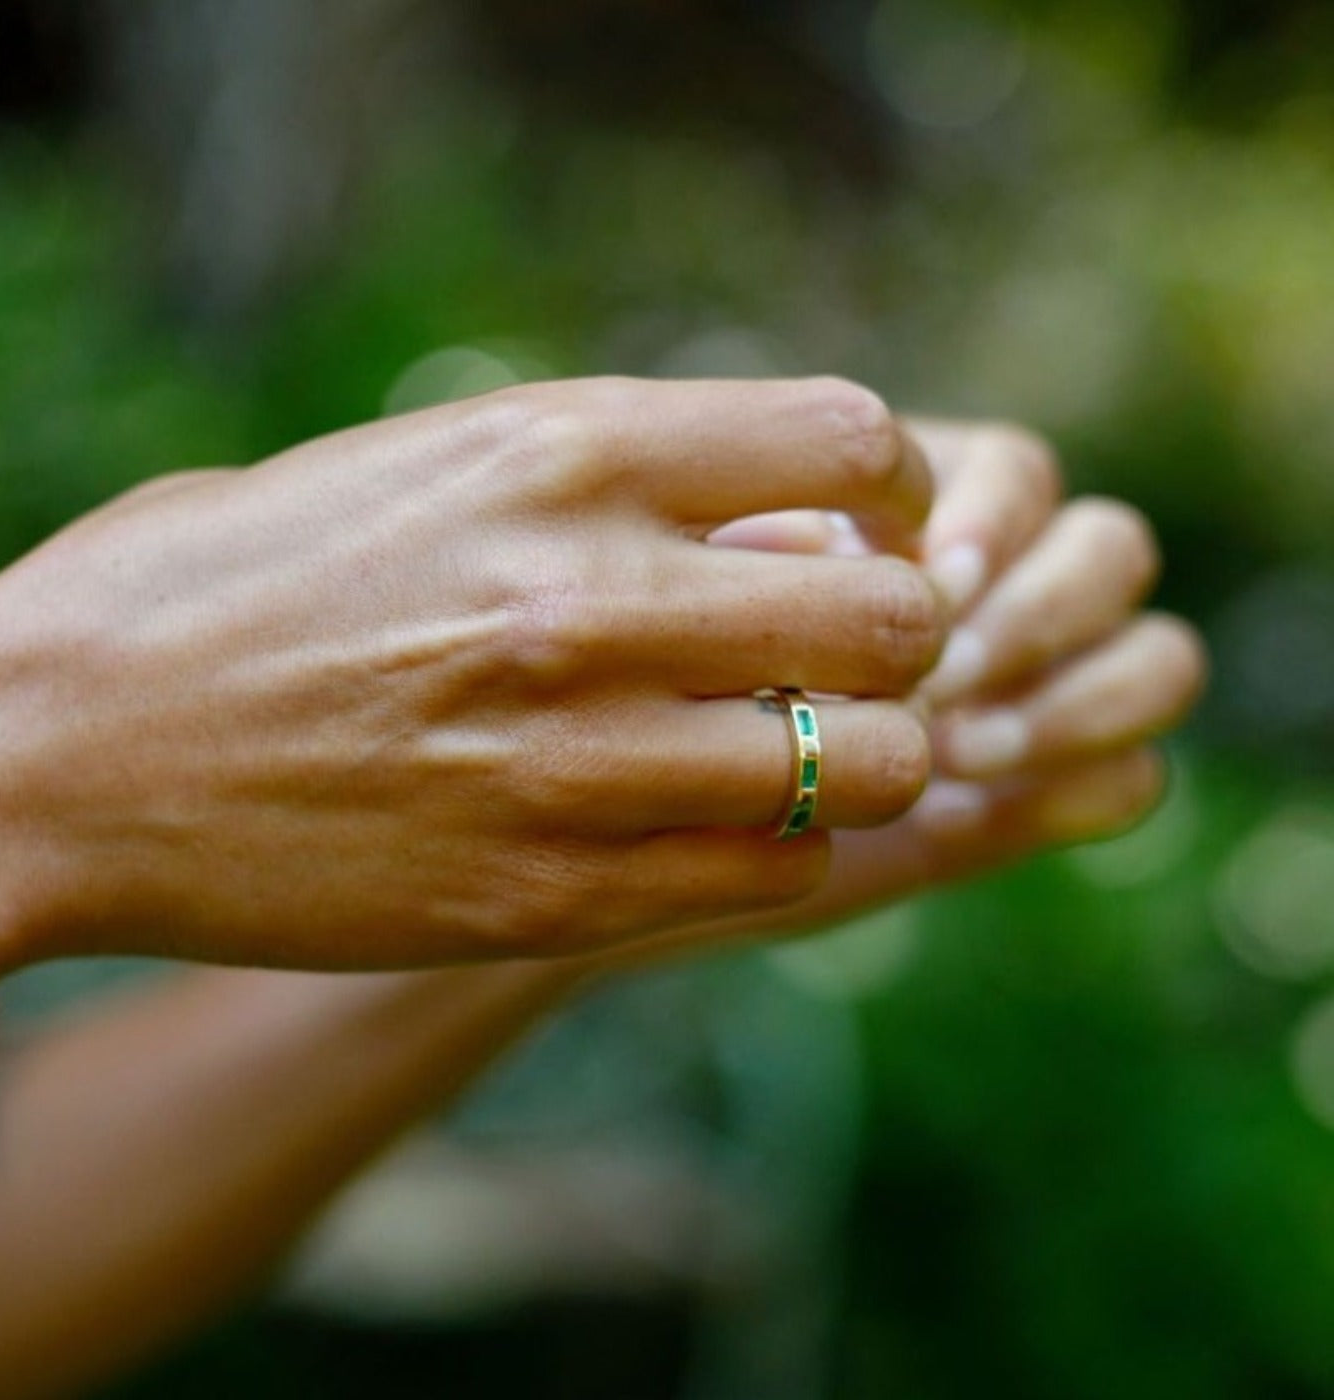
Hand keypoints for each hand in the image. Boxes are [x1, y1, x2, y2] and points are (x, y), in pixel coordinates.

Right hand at [0, 377, 948, 980]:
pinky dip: (779, 849)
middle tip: (839, 659)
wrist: (68, 748)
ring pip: (871, 766)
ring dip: (859, 759)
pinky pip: (775, 875)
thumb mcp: (434, 471)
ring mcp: (580, 762)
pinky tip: (710, 826)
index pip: (850, 442)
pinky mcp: (554, 895)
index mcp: (559, 452)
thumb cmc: (242, 583)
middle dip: (900, 638)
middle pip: (898, 617)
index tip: (867, 531)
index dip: (895, 492)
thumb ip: (620, 489)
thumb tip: (786, 537)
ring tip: (787, 752)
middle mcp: (590, 599)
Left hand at [612, 420, 1205, 964]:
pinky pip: (1133, 778)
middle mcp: (1003, 589)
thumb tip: (829, 537)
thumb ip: (761, 558)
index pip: (1015, 475)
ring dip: (1076, 698)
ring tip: (960, 748)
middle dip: (1036, 610)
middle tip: (944, 674)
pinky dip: (1082, 784)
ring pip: (1157, 656)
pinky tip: (977, 802)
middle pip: (1110, 549)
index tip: (922, 574)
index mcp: (925, 512)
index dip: (986, 518)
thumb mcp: (684, 605)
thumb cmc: (656, 687)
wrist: (654, 823)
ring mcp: (1038, 692)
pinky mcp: (1047, 791)